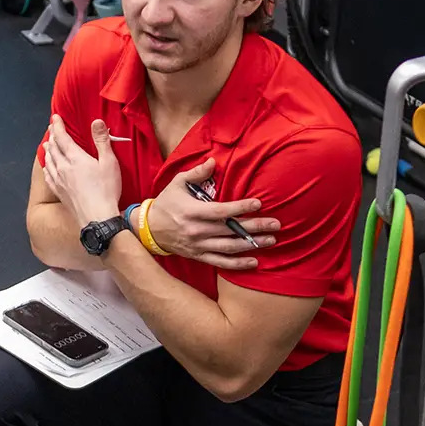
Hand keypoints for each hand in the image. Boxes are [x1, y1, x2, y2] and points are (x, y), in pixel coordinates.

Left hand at [41, 116, 122, 223]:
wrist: (97, 218)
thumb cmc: (106, 190)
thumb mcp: (109, 163)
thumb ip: (101, 141)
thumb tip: (96, 122)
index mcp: (75, 158)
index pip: (62, 137)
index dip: (57, 126)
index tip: (55, 117)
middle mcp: (63, 168)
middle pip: (54, 148)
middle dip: (53, 135)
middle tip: (52, 128)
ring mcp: (59, 181)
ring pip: (49, 161)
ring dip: (48, 150)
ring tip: (48, 144)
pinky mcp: (59, 193)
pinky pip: (48, 176)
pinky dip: (46, 168)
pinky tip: (47, 168)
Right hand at [145, 160, 279, 270]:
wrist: (148, 230)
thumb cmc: (166, 203)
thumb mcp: (177, 184)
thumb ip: (196, 173)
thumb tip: (213, 161)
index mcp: (193, 211)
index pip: (221, 211)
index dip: (240, 208)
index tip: (258, 204)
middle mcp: (197, 230)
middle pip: (231, 230)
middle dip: (255, 227)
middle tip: (276, 224)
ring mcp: (199, 245)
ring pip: (230, 247)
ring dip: (252, 245)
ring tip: (270, 240)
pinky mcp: (199, 256)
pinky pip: (221, 262)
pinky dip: (238, 264)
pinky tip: (254, 261)